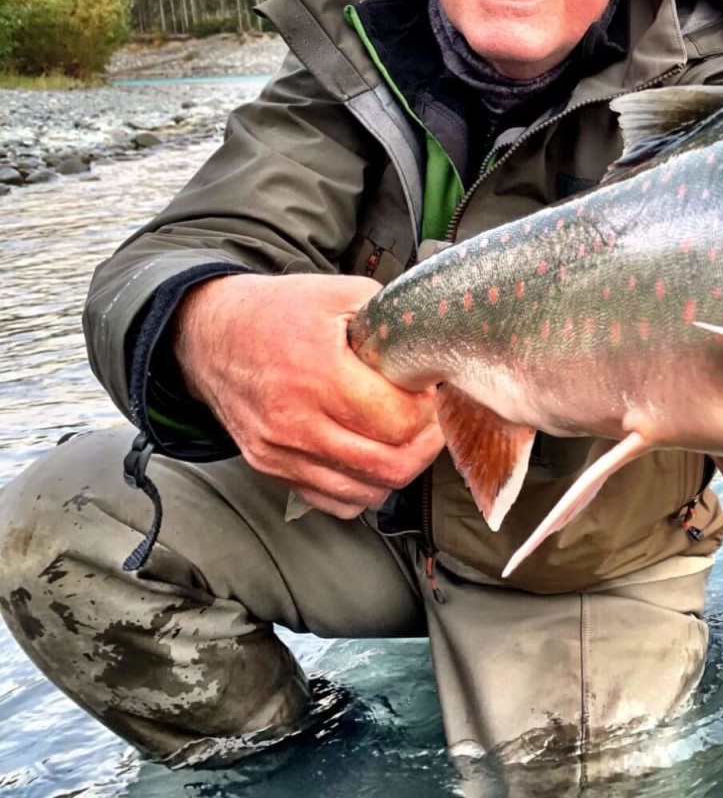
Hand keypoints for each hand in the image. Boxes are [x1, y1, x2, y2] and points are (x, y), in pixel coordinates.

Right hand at [173, 274, 442, 517]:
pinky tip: (371, 456)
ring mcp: (280, 453)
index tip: (429, 392)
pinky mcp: (272, 469)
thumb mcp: (340, 294)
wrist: (211, 336)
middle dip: (424, 445)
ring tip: (404, 437)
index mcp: (318, 374)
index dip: (427, 410)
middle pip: (389, 465)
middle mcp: (296, 422)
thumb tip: (435, 346)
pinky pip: (334, 503)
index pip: (397, 421)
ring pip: (366, 492)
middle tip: (430, 421)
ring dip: (398, 469)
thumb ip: (392, 321)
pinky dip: (363, 489)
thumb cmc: (278, 313)